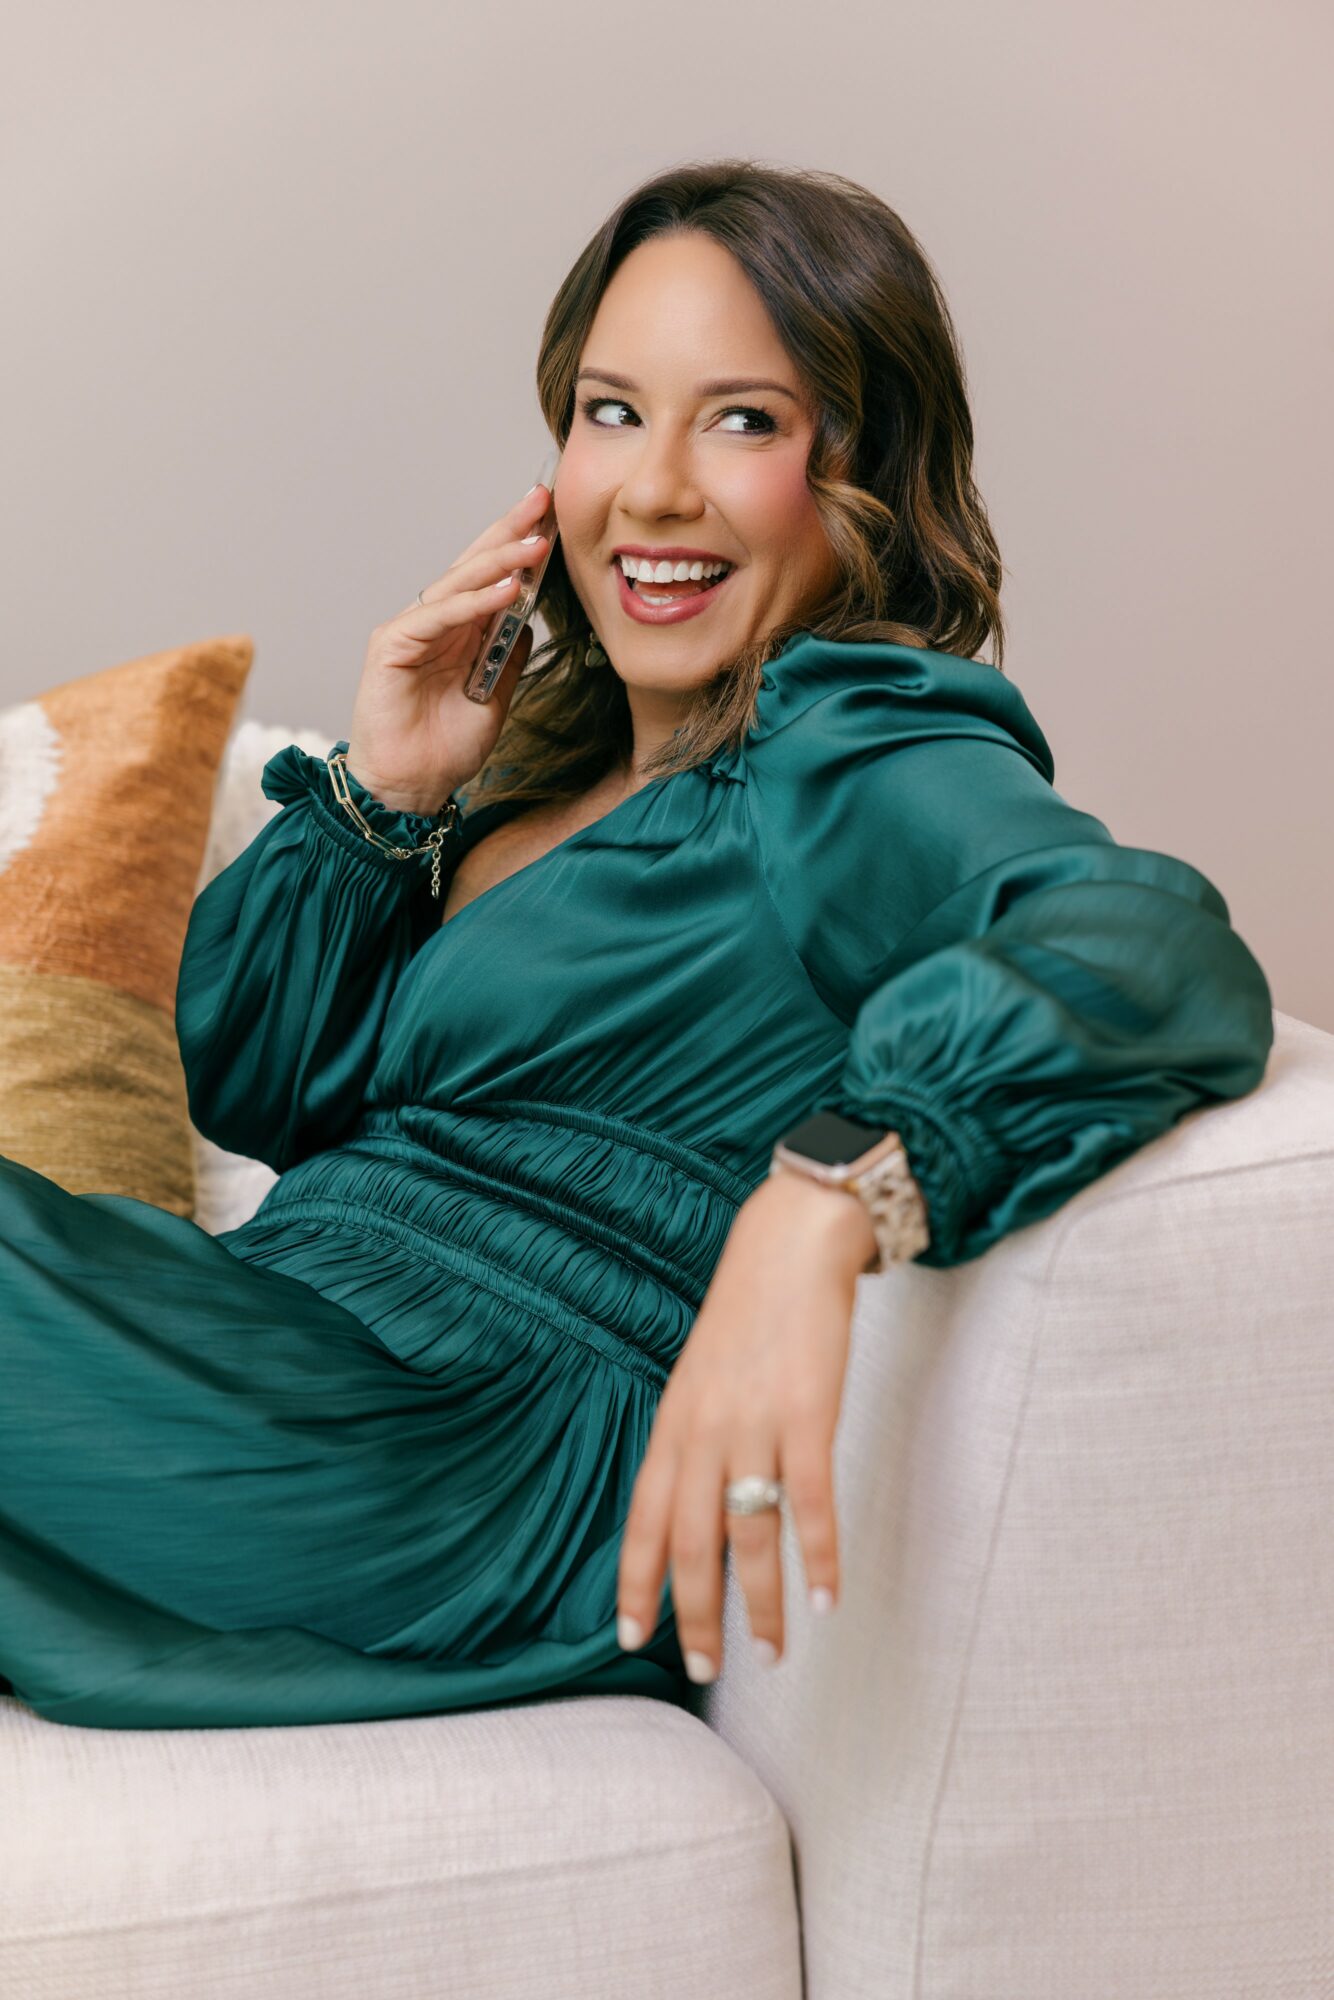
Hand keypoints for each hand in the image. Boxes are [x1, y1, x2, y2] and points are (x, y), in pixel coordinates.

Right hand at [344, 477, 555, 811]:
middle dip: (508, 532)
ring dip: (499, 563)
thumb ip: (508, 657)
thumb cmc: (445, 748)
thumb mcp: (495, 697)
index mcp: (458, 632)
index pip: (490, 578)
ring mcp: (410, 630)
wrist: (411, 787)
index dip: (518, 548)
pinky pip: (439, 616)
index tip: (552, 521)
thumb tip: (529, 620)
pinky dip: (474, 602)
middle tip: (542, 502)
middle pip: (473, 566)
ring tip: (535, 545)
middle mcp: (433, 623)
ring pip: (458, 585)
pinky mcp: (392, 645)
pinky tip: (506, 590)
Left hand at [615, 1167, 877, 1682]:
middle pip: (689, 1542)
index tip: (632, 1636)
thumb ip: (693, 1438)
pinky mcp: (807, 1417)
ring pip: (748, 1536)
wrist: (789, 1249)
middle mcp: (704, 1431)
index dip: (634, 1581)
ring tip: (775, 1652)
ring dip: (760, 1604)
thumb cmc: (748, 1316)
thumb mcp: (700, 1377)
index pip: (643, 1519)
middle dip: (694, 1614)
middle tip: (703, 1668)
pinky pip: (810, 1504)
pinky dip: (820, 1557)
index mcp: (674, 1424)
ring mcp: (755, 1426)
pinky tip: (828, 1597)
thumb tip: (692, 1504)